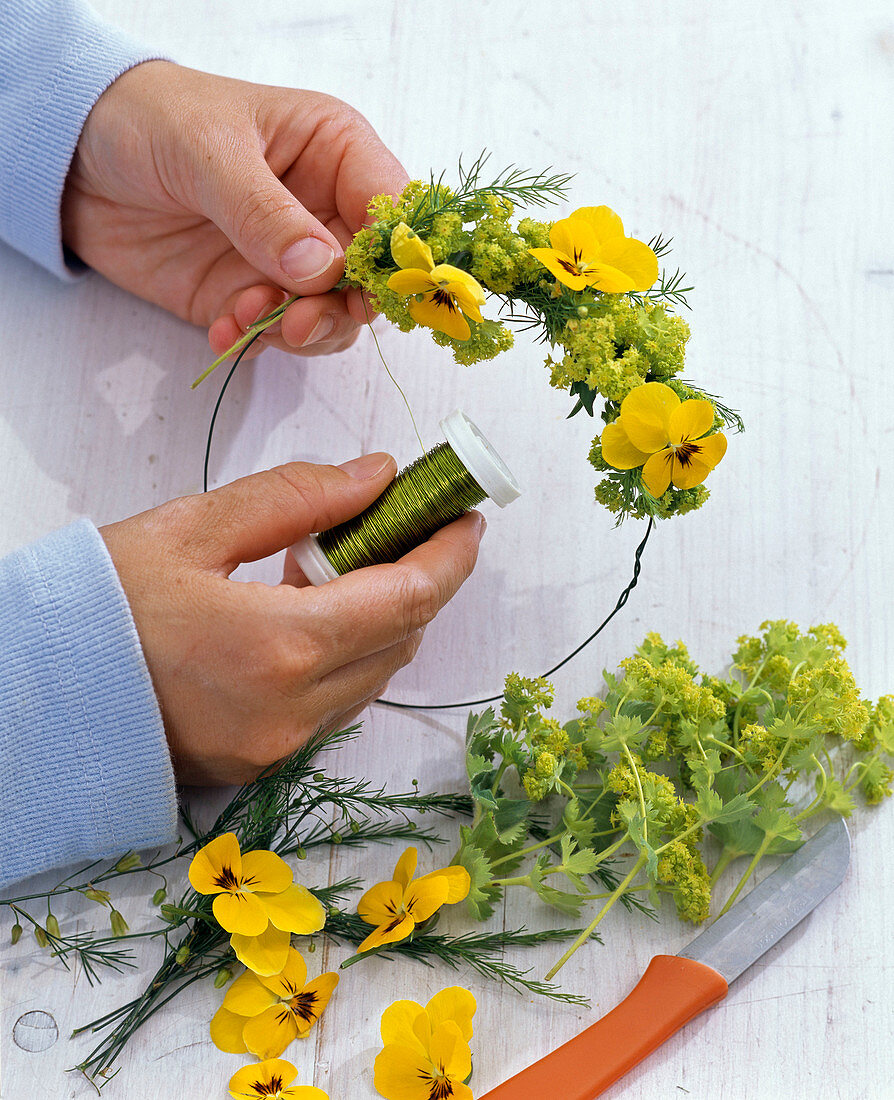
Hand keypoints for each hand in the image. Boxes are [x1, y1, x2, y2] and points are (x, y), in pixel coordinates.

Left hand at [62, 62, 408, 360]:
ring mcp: (289, 260)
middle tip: (296, 324)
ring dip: (298, 332)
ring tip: (244, 317)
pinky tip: (223, 332)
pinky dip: (255, 344)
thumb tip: (324, 268)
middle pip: (370, 279)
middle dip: (340, 309)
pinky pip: (277, 337)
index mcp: (334, 153)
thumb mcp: (208, 151)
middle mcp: (323, 211)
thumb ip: (265, 212)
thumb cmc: (148, 120)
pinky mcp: (251, 296)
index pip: (392, 209)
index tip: (365, 290)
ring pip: (332, 317)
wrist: (72, 157)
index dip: (393, 256)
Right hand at [100, 455, 483, 785]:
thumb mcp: (192, 529)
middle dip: (421, 577)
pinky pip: (339, 701)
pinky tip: (313, 612)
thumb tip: (376, 476)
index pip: (407, 597)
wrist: (37, 696)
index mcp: (279, 644)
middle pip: (402, 637)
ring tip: (347, 562)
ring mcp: (281, 742)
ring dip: (385, 616)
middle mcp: (293, 707)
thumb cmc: (100, 607)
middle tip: (409, 525)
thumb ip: (294, 497)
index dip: (449, 553)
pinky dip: (349, 652)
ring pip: (376, 672)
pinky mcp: (265, 757)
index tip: (464, 515)